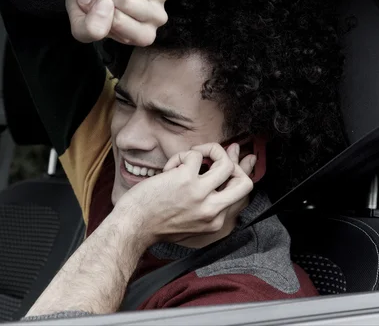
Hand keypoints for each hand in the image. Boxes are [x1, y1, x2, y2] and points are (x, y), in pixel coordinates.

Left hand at [114, 143, 256, 244]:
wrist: (133, 226)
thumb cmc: (155, 222)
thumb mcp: (189, 223)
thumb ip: (205, 207)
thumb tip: (214, 180)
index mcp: (215, 221)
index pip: (238, 195)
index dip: (236, 174)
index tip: (233, 157)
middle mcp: (212, 210)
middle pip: (246, 183)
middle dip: (235, 164)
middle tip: (217, 156)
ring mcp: (200, 194)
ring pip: (226, 163)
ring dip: (211, 150)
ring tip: (195, 154)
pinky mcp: (185, 179)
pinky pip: (194, 155)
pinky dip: (182, 155)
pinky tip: (170, 167)